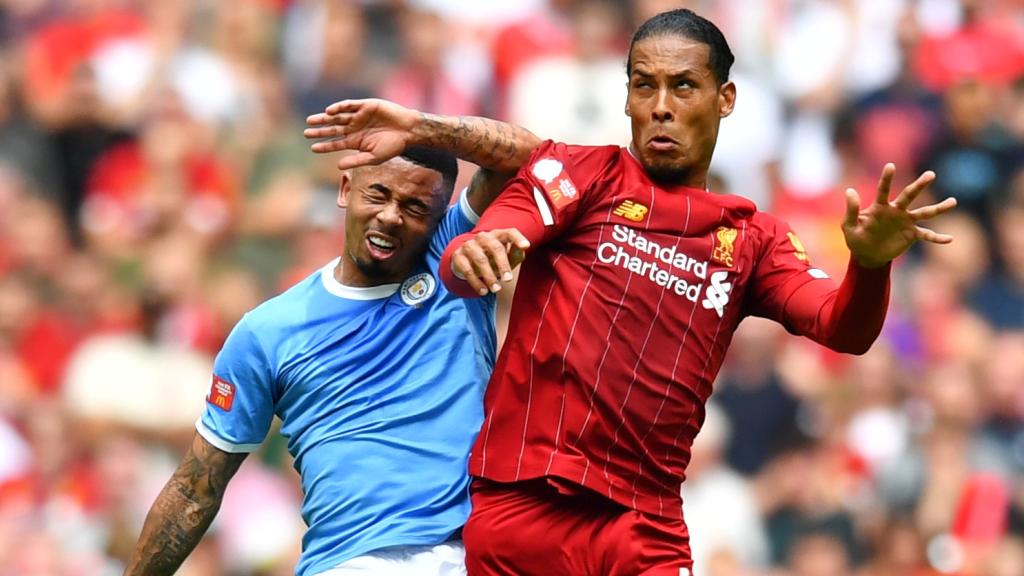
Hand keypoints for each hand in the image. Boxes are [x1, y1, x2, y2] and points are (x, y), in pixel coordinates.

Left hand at [304, 99, 418, 170]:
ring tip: (311, 121)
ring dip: (324, 118)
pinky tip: (329, 112)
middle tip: (306, 133)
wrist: (408, 131)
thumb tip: (338, 166)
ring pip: (337, 117)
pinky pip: (349, 105)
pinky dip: (339, 107)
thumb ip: (356, 161)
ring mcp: (359, 116)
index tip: (313, 148)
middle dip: (320, 130)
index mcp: (356, 141)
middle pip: (333, 129)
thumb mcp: (373, 157)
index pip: (336, 143)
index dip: (324, 146)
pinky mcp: (365, 105)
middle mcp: (355, 128)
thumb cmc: (393, 146)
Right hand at [451, 229, 530, 295]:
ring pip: (481, 260)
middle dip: (503, 264)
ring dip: (489, 276)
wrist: (465, 261)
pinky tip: (484, 291)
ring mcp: (469, 245)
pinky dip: (476, 282)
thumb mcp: (506, 257)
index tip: (526, 246)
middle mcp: (483, 237)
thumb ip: (516, 254)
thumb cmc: (492, 259)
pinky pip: (468, 270)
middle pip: (495, 247)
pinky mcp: (458, 256)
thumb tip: (522, 250)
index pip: (509, 232)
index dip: (518, 238)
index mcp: (498, 235)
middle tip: (508, 280)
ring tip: (496, 289)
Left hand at [842, 163, 956, 267]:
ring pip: (924, 213)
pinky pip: (927, 235)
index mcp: (880, 207)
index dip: (886, 178)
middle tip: (930, 174)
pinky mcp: (911, 235)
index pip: (883, 190)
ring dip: (939, 208)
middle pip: (909, 195)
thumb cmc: (857, 238)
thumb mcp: (849, 227)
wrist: (868, 254)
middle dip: (919, 185)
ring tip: (953, 201)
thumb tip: (850, 190)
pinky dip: (937, 238)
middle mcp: (896, 211)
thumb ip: (851, 210)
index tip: (890, 165)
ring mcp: (905, 222)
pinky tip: (950, 239)